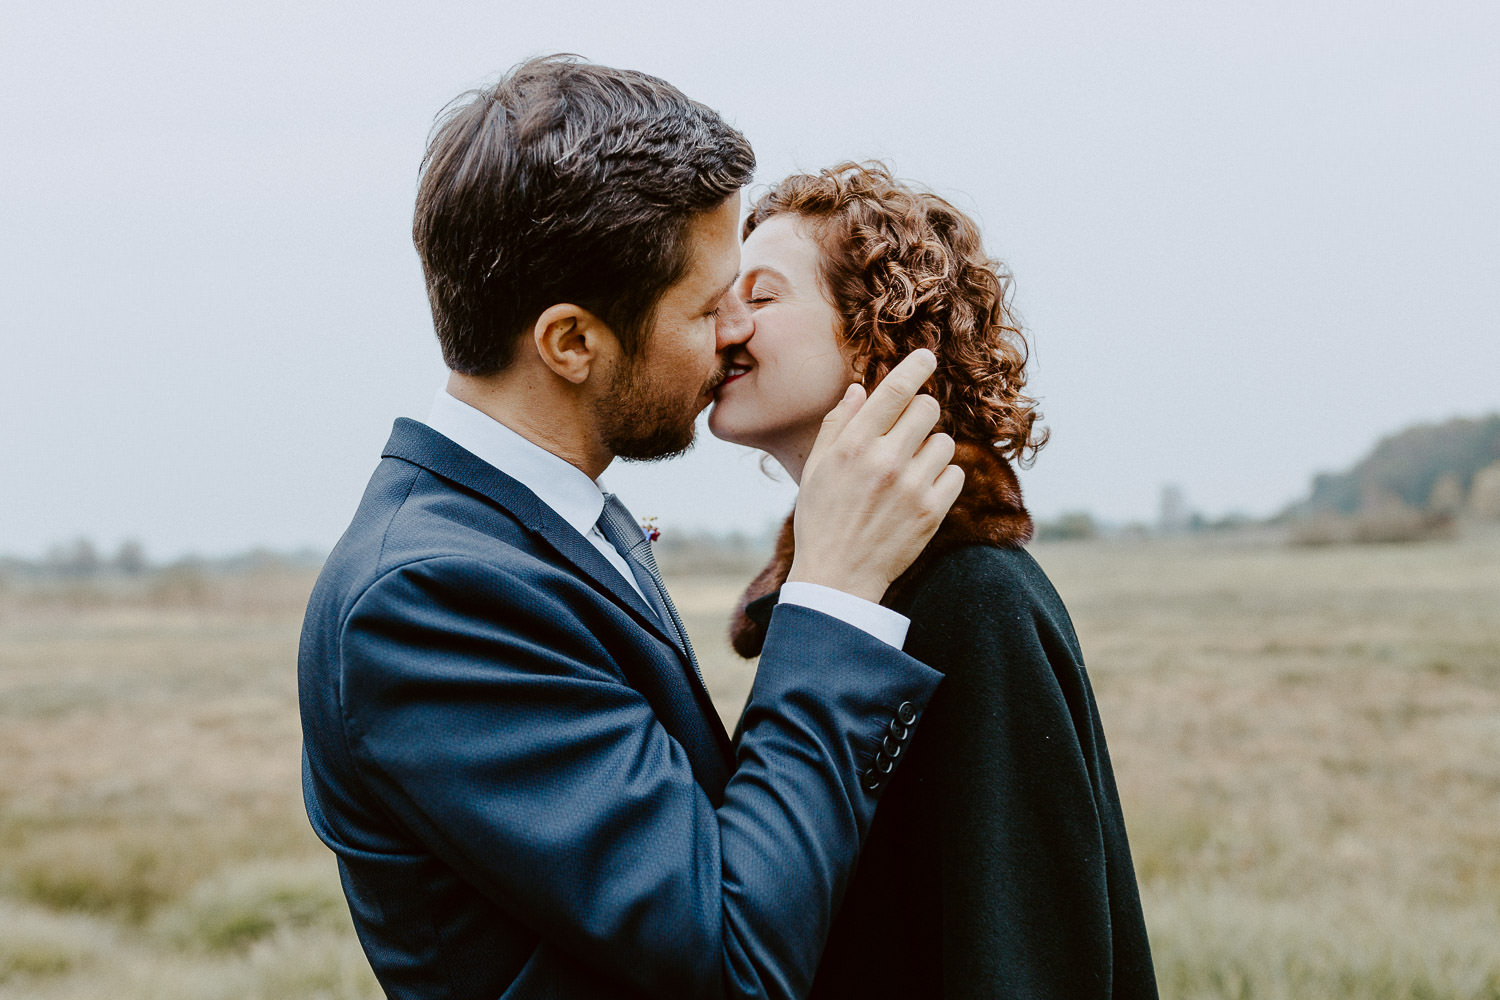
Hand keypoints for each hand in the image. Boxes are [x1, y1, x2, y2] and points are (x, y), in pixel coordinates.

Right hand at [786, 349, 964, 603]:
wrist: (837, 577)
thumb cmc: (821, 520)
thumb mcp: (816, 469)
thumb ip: (838, 425)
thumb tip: (861, 389)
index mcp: (852, 446)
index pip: (894, 391)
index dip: (915, 367)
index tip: (927, 356)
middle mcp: (884, 461)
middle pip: (927, 408)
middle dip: (920, 413)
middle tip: (907, 432)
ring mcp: (911, 487)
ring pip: (944, 441)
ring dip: (931, 448)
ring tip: (910, 470)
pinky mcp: (932, 512)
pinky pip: (955, 473)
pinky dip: (943, 477)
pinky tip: (921, 491)